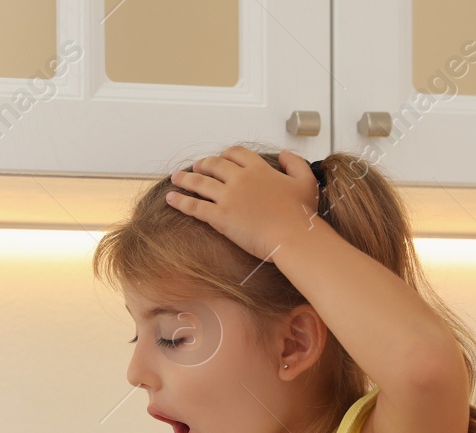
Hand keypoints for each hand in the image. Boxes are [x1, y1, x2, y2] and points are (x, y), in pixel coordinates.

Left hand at [165, 147, 323, 260]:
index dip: (225, 154)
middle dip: (202, 164)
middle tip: (195, 166)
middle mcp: (241, 179)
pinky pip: (194, 206)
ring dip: (185, 178)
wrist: (294, 236)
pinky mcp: (220, 216)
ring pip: (199, 182)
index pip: (236, 153)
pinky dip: (179, 201)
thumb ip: (295, 163)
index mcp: (259, 169)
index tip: (220, 158)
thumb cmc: (301, 215)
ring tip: (175, 177)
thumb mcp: (305, 181)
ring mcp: (228, 197)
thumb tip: (284, 153)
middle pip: (214, 164)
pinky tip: (169, 199)